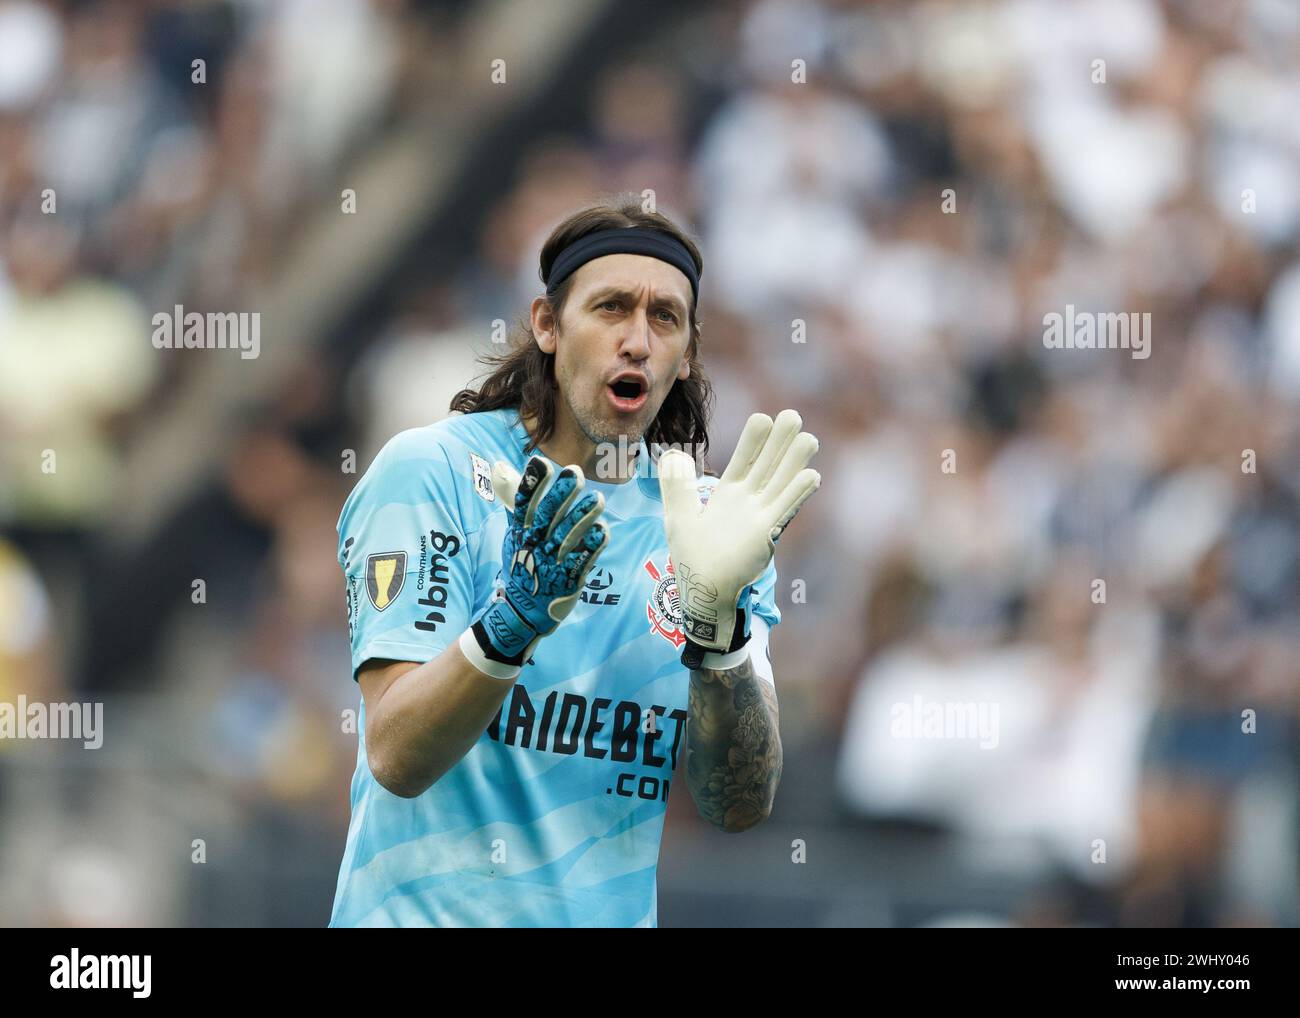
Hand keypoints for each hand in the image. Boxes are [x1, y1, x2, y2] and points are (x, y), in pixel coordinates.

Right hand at [471, 455, 609, 664]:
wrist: (524, 611)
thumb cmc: (523, 564)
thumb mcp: (513, 532)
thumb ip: (513, 499)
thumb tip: (501, 465)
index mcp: (521, 532)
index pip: (523, 504)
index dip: (532, 484)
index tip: (541, 463)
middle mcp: (534, 545)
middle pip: (547, 517)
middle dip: (561, 495)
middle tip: (575, 473)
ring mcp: (551, 563)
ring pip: (567, 536)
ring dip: (582, 517)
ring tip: (598, 499)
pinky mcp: (568, 579)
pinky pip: (582, 560)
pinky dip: (592, 546)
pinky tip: (603, 530)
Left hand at [658, 409, 819, 665]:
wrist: (703, 589)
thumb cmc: (691, 555)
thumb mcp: (678, 515)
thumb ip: (676, 484)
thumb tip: (673, 454)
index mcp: (729, 492)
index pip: (744, 459)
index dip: (754, 440)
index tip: (763, 418)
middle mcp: (749, 500)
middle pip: (768, 465)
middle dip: (780, 442)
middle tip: (792, 415)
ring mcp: (760, 516)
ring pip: (780, 483)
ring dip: (794, 462)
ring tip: (808, 438)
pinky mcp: (767, 534)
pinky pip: (784, 510)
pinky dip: (797, 494)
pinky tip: (812, 476)